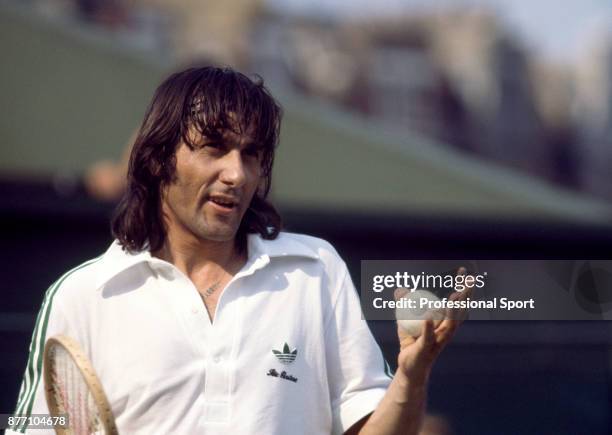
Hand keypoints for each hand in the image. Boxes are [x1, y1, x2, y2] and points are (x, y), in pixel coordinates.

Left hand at [394, 267, 471, 382]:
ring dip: (451, 311)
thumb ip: (404, 306)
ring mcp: (437, 342)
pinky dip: (427, 328)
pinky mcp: (426, 350)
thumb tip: (401, 290)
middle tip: (468, 281)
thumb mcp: (405, 322)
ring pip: (448, 326)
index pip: (455, 304)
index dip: (460, 288)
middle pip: (458, 312)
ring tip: (454, 296)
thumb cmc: (411, 344)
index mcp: (443, 324)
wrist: (410, 369)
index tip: (462, 272)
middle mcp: (445, 332)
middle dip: (464, 297)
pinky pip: (427, 338)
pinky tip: (427, 318)